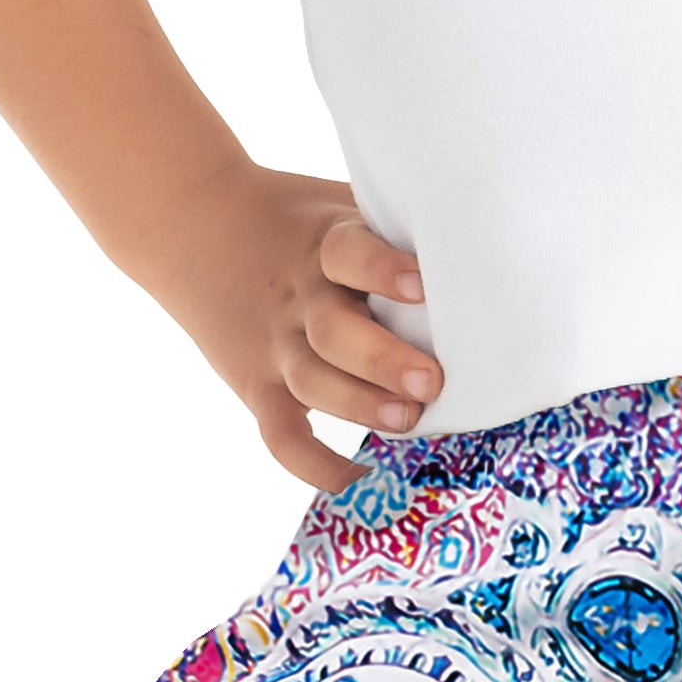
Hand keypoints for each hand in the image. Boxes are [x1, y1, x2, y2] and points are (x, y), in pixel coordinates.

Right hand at [151, 166, 448, 489]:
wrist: (196, 226)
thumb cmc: (297, 222)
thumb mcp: (337, 204)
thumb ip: (392, 225)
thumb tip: (485, 237)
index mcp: (324, 246)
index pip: (350, 254)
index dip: (383, 269)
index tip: (423, 286)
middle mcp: (300, 299)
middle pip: (334, 332)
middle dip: (383, 361)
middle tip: (431, 381)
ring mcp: (277, 346)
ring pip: (313, 383)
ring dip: (360, 406)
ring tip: (408, 421)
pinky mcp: (259, 386)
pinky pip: (282, 435)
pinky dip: (315, 465)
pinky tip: (357, 477)